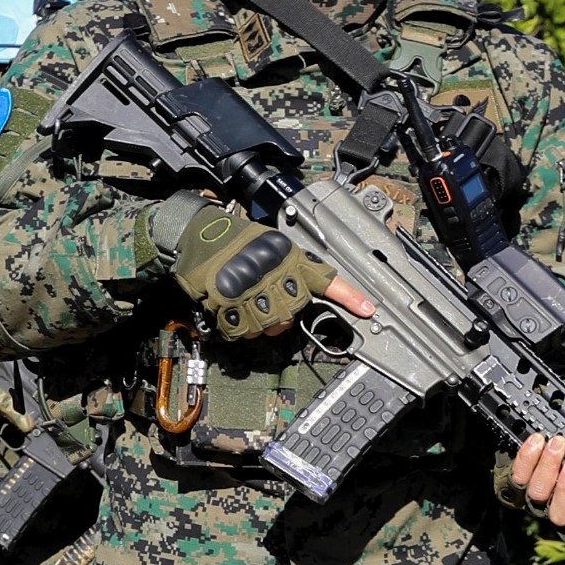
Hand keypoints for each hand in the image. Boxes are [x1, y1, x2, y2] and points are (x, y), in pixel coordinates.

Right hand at [162, 206, 334, 342]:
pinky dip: (238, 329)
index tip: (367, 309)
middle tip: (268, 306)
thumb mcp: (273, 243)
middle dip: (282, 316)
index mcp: (287, 258)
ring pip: (269, 325)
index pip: (324, 279)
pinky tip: (233, 315)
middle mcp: (273, 273)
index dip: (348, 296)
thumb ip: (294, 265)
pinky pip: (242, 330)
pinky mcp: (227, 302)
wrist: (197, 234)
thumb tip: (312, 286)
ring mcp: (250, 289)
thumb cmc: (234, 239)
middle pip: (293, 313)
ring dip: (259, 324)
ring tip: (247, 309)